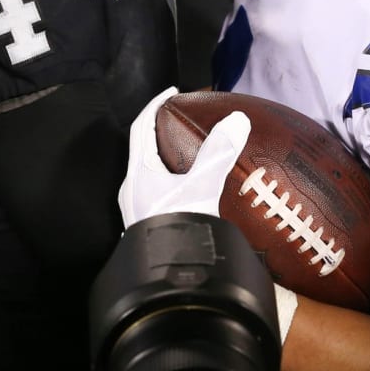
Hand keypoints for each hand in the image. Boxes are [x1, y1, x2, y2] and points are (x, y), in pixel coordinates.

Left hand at [118, 87, 251, 226]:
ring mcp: (137, 209)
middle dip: (160, 130)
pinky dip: (169, 176)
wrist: (171, 279)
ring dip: (165, 156)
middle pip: (142, 148)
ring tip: (188, 150)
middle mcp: (132, 189)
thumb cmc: (180, 227)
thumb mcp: (202, 186)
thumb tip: (237, 119)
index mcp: (139, 173)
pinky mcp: (146, 225)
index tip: (172, 92)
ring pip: (148, 171)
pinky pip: (154, 189)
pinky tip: (188, 186)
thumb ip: (219, 152)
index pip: (141, 127)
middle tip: (182, 119)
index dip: (155, 104)